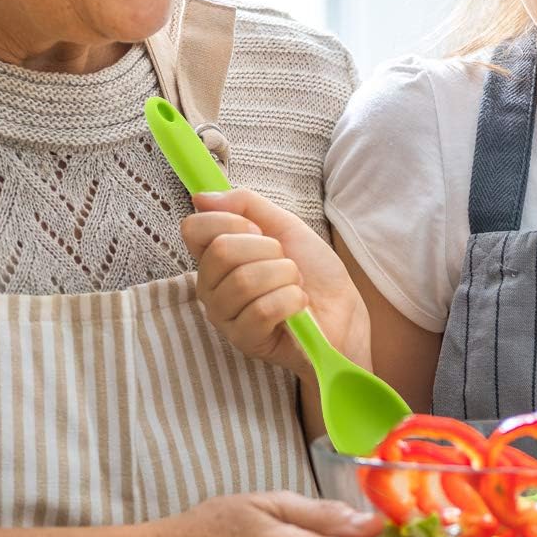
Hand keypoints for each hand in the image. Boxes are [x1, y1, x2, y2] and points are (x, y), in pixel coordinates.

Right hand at [182, 188, 369, 376]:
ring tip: (293, 284)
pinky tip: (298, 306)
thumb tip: (200, 196)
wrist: (343, 308)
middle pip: (221, 251)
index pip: (193, 228)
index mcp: (215, 257)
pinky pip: (262, 309)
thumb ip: (245, 205)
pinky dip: (291, 300)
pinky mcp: (244, 340)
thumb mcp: (283, 225)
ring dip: (285, 275)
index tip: (259, 231)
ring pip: (244, 280)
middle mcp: (211, 286)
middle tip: (284, 262)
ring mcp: (224, 316)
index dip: (231, 222)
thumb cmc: (311, 269)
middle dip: (268, 250)